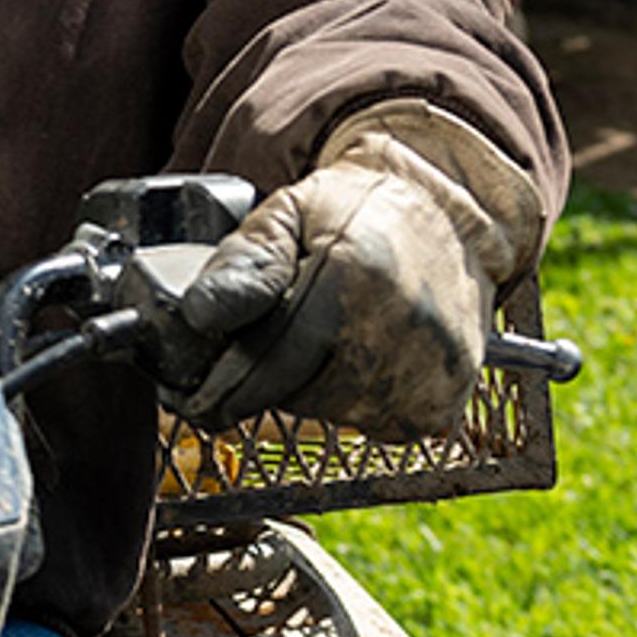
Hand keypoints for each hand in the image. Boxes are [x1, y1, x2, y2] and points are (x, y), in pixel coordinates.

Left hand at [174, 103, 543, 439]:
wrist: (449, 219)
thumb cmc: (357, 212)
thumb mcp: (289, 210)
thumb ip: (243, 260)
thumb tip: (199, 313)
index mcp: (352, 274)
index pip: (269, 358)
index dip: (222, 384)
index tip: (187, 395)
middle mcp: (398, 327)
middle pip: (294, 391)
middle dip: (259, 382)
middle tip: (252, 356)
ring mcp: (429, 372)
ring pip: (330, 412)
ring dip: (307, 389)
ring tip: (317, 340)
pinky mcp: (443, 403)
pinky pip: (371, 425)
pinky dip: (351, 401)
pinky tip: (356, 359)